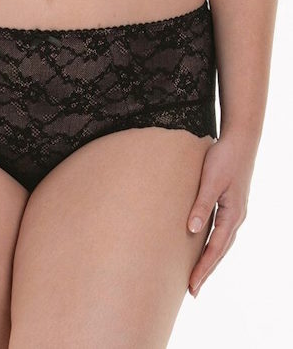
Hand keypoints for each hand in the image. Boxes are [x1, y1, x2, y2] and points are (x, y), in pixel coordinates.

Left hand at [186, 130, 257, 296]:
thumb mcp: (210, 181)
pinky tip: (202, 245)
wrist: (239, 140)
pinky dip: (212, 243)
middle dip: (206, 270)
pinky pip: (220, 231)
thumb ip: (201, 205)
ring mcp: (234, 211)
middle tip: (192, 290)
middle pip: (220, 251)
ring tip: (196, 274)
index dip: (203, 268)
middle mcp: (235, 217)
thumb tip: (192, 231)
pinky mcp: (229, 204)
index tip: (192, 286)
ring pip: (221, 242)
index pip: (215, 249)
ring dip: (209, 259)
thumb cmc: (223, 158)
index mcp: (232, 215)